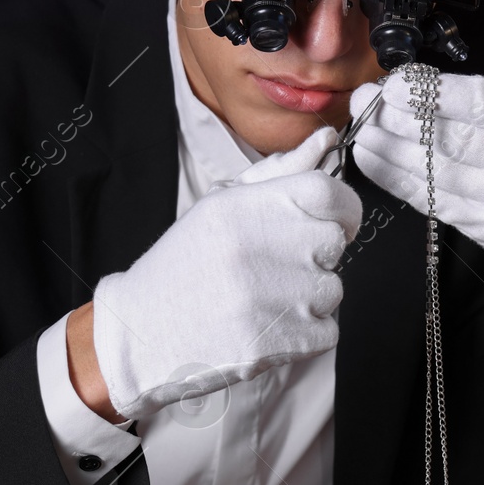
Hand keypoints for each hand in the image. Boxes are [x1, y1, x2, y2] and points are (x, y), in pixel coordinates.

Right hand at [89, 126, 361, 422]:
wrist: (142, 335)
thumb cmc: (183, 268)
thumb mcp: (220, 208)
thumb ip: (278, 175)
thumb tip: (325, 141)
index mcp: (242, 208)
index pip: (328, 193)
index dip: (340, 210)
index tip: (332, 222)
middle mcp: (259, 248)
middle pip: (333, 243)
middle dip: (315, 256)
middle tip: (276, 268)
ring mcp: (271, 299)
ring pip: (332, 289)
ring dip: (309, 298)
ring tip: (263, 300)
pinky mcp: (279, 343)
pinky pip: (326, 331)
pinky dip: (305, 334)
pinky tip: (266, 327)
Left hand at [348, 71, 483, 292]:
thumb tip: (430, 91)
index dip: (433, 95)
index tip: (397, 83)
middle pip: (451, 142)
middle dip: (400, 119)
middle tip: (366, 99)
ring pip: (434, 176)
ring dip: (390, 151)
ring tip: (362, 127)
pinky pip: (433, 203)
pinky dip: (398, 181)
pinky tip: (376, 161)